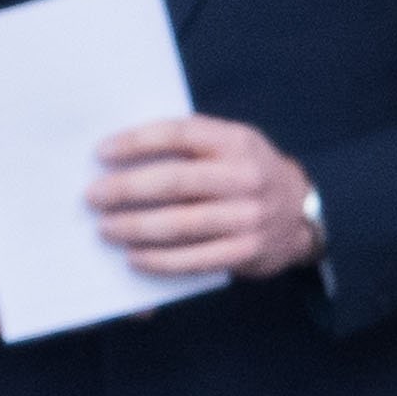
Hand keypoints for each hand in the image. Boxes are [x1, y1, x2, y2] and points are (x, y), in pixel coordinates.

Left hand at [87, 115, 320, 280]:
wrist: (302, 210)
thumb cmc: (246, 171)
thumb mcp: (230, 143)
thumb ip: (189, 144)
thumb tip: (123, 151)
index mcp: (236, 141)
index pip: (180, 134)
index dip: (138, 142)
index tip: (102, 152)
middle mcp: (245, 177)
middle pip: (176, 182)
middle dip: (127, 189)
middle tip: (93, 196)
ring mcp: (249, 217)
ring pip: (182, 225)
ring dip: (137, 228)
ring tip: (105, 228)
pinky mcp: (247, 252)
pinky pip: (195, 259)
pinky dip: (160, 261)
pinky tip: (134, 258)